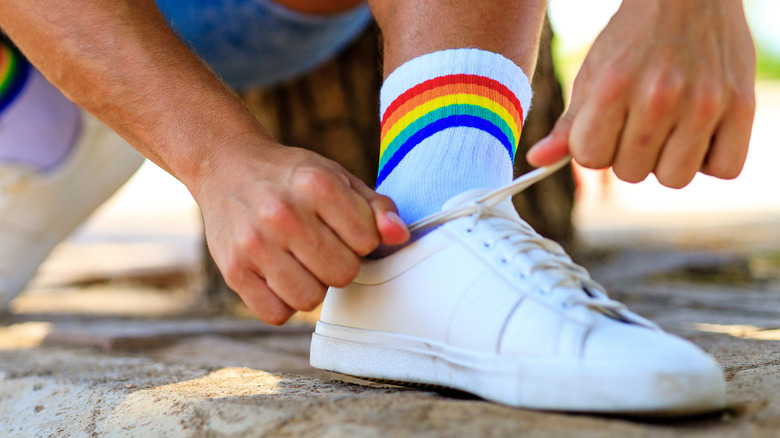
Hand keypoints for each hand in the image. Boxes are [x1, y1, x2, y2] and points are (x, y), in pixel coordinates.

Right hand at [195, 137, 408, 324]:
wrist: (227, 166)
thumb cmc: (293, 177)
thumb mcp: (338, 177)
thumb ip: (376, 207)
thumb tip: (400, 236)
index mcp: (316, 184)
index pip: (367, 241)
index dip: (360, 238)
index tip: (342, 226)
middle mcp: (282, 213)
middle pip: (342, 274)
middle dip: (338, 263)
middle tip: (320, 244)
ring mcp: (254, 244)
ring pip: (310, 300)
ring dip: (311, 285)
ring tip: (299, 260)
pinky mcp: (233, 271)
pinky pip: (276, 314)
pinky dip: (282, 302)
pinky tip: (278, 275)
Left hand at [527, 0, 755, 187]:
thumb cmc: (633, 40)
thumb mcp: (593, 75)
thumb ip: (569, 124)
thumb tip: (537, 161)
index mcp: (613, 87)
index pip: (591, 158)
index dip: (595, 147)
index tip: (607, 126)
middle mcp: (659, 96)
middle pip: (631, 172)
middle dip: (630, 153)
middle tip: (642, 120)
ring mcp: (704, 102)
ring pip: (674, 178)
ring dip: (669, 160)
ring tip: (671, 126)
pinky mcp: (742, 105)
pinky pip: (724, 169)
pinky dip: (711, 159)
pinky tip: (702, 132)